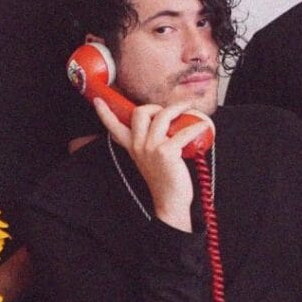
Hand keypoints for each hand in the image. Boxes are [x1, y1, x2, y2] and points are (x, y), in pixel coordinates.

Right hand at [94, 98, 209, 232]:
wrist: (170, 201)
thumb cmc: (165, 180)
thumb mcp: (150, 160)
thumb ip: (149, 144)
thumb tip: (164, 126)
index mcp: (132, 147)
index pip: (114, 127)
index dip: (104, 113)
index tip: (97, 100)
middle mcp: (138, 145)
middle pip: (140, 113)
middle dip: (155, 106)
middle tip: (168, 110)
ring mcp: (151, 148)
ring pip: (162, 116)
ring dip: (178, 108)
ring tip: (189, 107)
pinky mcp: (166, 152)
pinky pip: (183, 132)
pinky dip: (196, 127)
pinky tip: (203, 126)